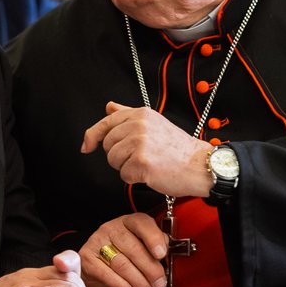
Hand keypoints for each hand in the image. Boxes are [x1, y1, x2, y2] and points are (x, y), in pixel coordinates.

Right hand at [80, 213, 167, 286]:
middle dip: (150, 269)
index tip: (162, 254)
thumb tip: (166, 251)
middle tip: (160, 283)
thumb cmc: (122, 254)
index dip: (153, 238)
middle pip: (133, 248)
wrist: (94, 265)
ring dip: (139, 282)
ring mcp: (97, 242)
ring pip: (122, 264)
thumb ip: (153, 245)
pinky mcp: (87, 259)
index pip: (141, 223)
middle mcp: (111, 228)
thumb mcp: (139, 245)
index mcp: (128, 221)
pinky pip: (108, 275)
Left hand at [81, 102, 211, 197]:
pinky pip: (124, 175)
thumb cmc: (178, 149)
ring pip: (113, 161)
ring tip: (147, 164)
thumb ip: (128, 114)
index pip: (105, 123)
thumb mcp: (154, 123)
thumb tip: (109, 107)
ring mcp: (140, 143)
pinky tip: (150, 173)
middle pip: (107, 146)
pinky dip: (134, 179)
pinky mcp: (141, 162)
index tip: (86, 146)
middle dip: (119, 155)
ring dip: (126, 168)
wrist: (199, 165)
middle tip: (140, 156)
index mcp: (140, 114)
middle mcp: (138, 125)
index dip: (92, 136)